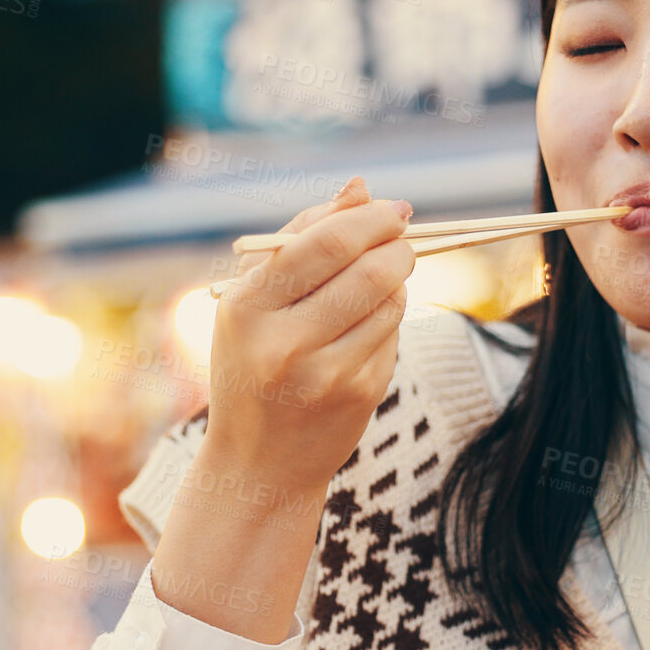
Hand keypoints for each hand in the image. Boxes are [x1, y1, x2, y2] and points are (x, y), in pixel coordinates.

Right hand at [146, 177, 412, 643]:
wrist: (257, 462)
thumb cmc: (252, 362)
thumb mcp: (254, 299)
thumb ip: (302, 235)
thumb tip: (360, 188)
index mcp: (246, 308)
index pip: (324, 243)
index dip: (370, 219)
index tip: (393, 209)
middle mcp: (283, 343)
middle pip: (367, 270)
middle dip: (397, 245)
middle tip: (403, 237)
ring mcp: (324, 374)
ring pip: (390, 301)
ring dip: (398, 280)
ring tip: (382, 279)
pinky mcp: (358, 395)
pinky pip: (393, 335)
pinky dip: (391, 317)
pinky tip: (370, 323)